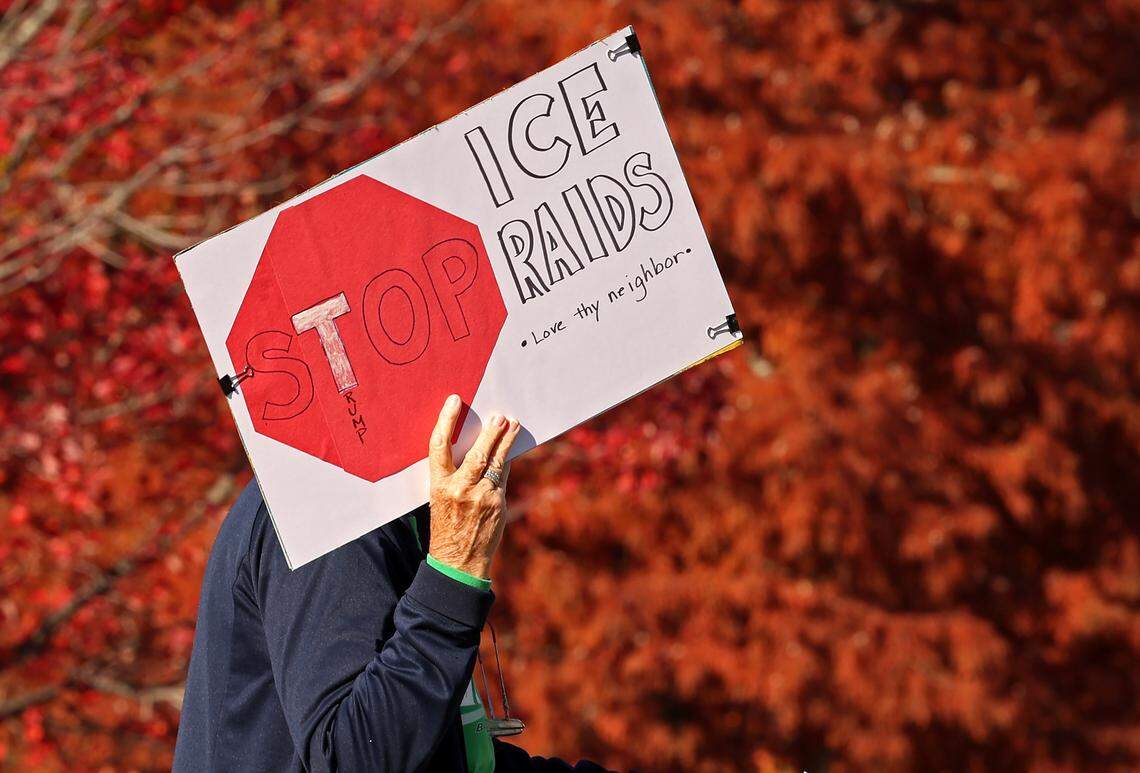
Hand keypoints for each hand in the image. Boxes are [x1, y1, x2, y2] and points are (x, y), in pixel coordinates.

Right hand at [427, 394, 520, 578]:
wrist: (457, 561)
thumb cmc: (447, 526)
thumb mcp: (441, 499)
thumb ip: (454, 475)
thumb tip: (473, 446)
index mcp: (438, 486)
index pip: (440, 446)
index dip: (446, 420)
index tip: (454, 401)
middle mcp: (459, 489)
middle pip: (477, 453)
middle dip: (490, 432)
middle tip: (498, 416)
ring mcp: (481, 497)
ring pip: (496, 462)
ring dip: (506, 441)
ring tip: (512, 423)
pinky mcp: (497, 503)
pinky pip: (504, 476)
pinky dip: (508, 461)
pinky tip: (512, 449)